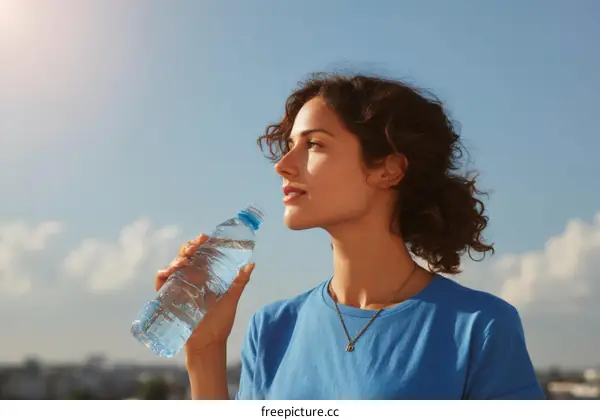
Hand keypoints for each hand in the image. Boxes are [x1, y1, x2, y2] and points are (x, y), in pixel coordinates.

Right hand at [154, 234, 253, 356]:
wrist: (208, 343)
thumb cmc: (219, 322)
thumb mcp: (231, 299)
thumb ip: (240, 282)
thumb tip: (252, 263)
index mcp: (205, 275)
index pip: (201, 253)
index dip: (202, 243)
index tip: (207, 237)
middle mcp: (190, 278)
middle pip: (186, 255)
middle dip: (189, 246)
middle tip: (196, 244)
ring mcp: (178, 286)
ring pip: (174, 265)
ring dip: (177, 258)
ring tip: (184, 260)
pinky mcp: (167, 297)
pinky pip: (161, 282)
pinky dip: (162, 273)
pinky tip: (168, 271)